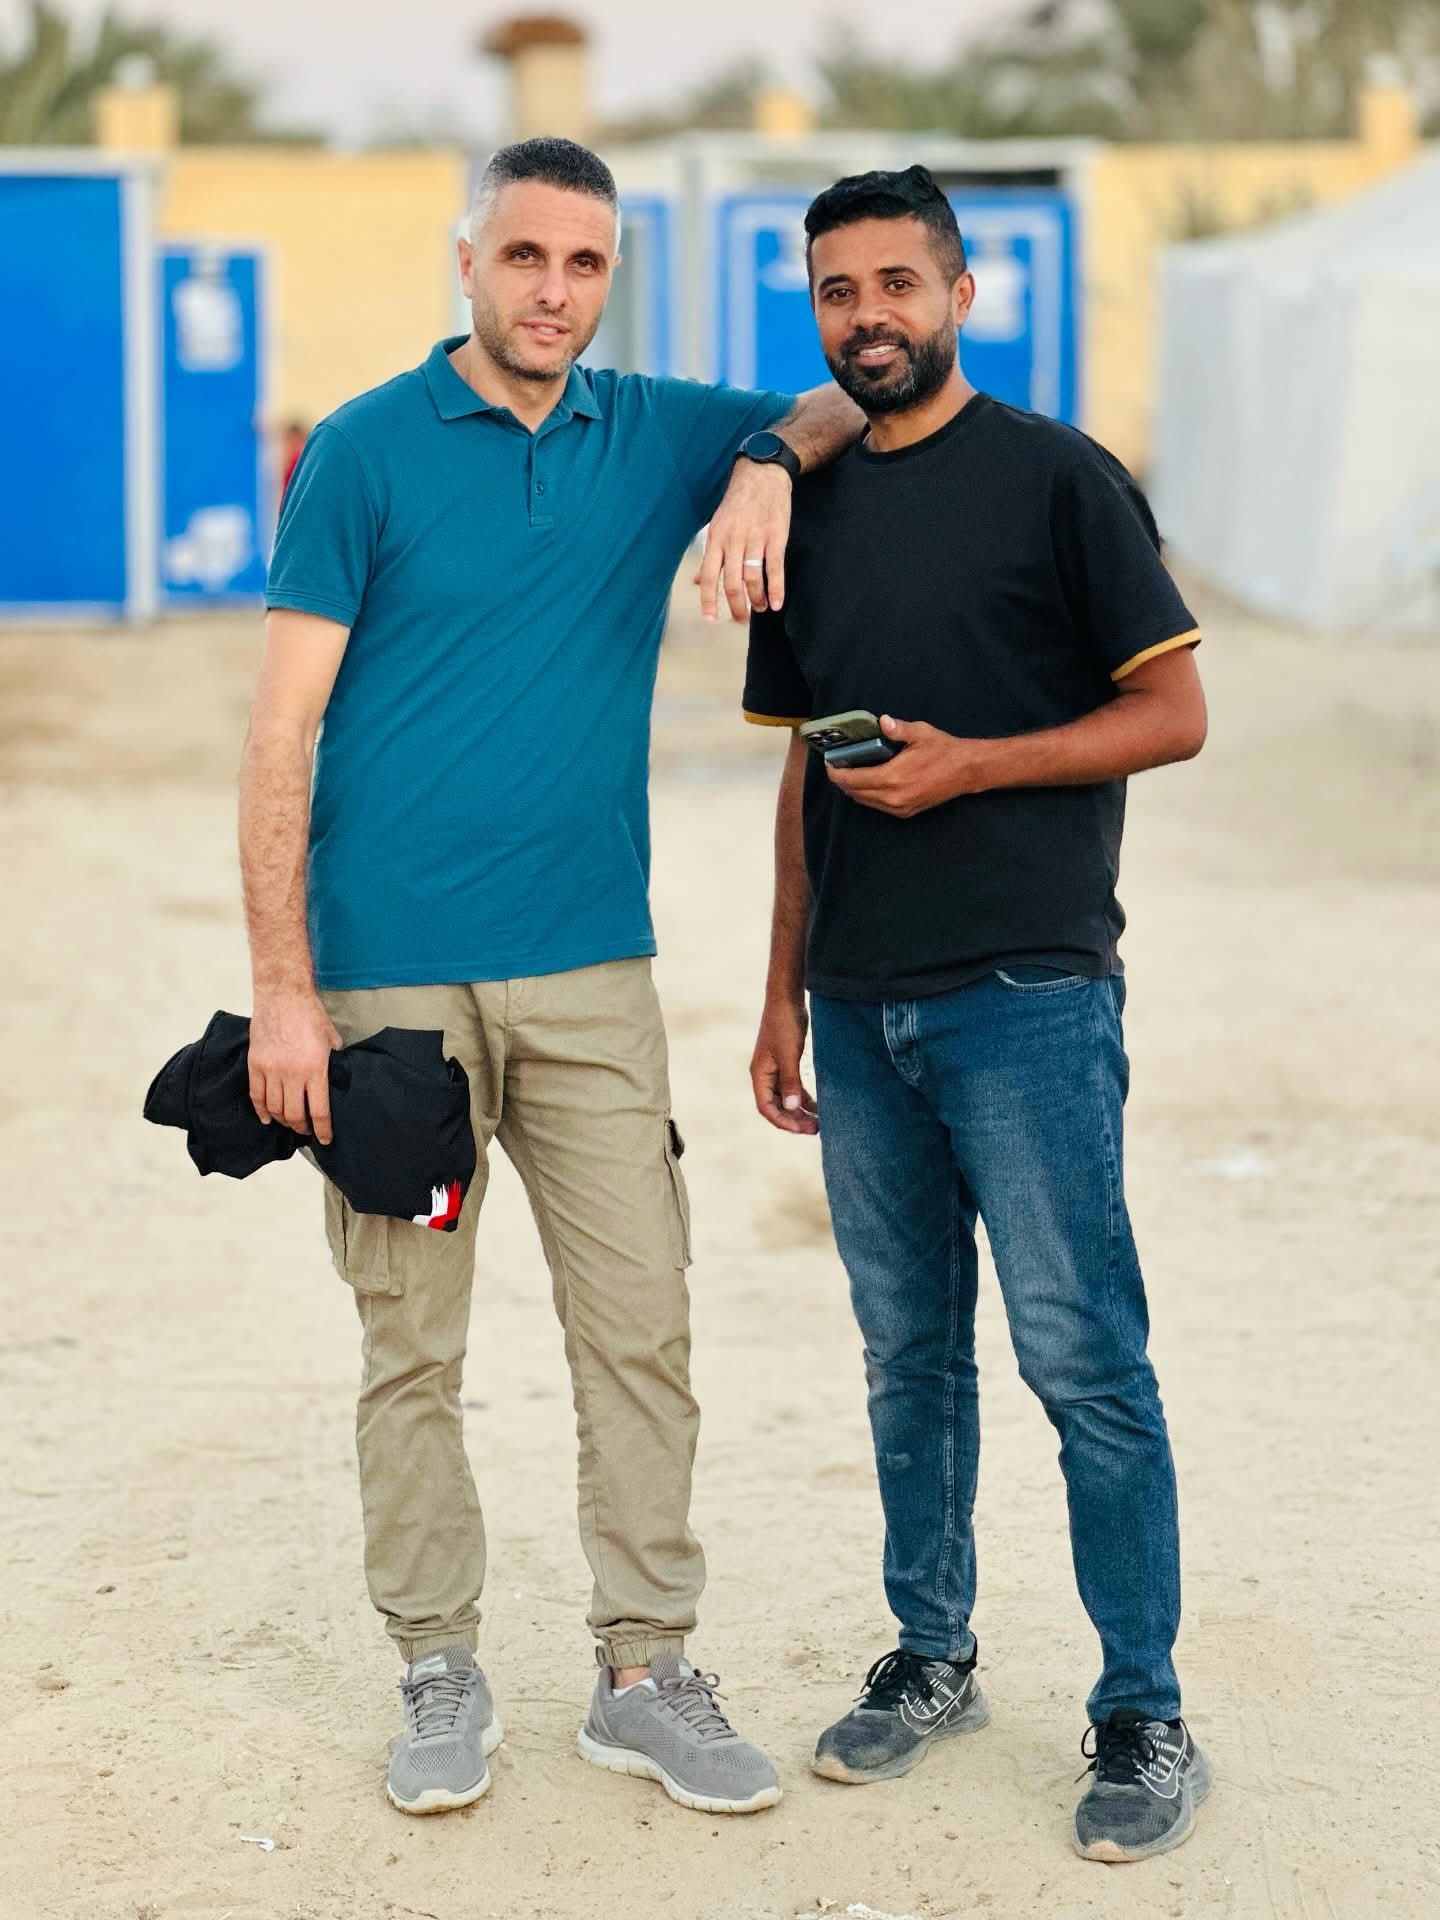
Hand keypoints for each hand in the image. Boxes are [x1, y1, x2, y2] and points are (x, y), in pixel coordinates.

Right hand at [248, 989, 342, 1142]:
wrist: (282, 994)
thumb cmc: (309, 1013)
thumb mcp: (330, 1037)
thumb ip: (334, 1059)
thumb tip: (337, 1074)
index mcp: (315, 1069)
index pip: (319, 1111)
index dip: (322, 1129)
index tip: (325, 1139)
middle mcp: (292, 1074)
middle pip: (294, 1115)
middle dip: (302, 1128)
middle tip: (306, 1131)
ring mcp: (271, 1070)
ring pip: (274, 1108)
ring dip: (282, 1120)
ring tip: (289, 1123)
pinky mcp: (255, 1064)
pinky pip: (256, 1095)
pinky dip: (261, 1110)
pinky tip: (266, 1117)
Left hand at [695, 459, 791, 621]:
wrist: (762, 475)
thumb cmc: (738, 503)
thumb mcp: (717, 526)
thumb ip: (709, 557)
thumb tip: (696, 583)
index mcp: (716, 539)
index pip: (708, 576)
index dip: (708, 600)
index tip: (711, 618)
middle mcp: (733, 541)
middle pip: (731, 583)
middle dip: (736, 606)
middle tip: (741, 619)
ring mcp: (755, 539)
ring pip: (753, 579)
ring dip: (756, 599)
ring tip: (759, 608)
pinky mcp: (776, 537)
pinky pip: (775, 569)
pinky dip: (776, 589)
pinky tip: (776, 603)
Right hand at [750, 997, 818, 1134]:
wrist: (786, 999)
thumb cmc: (784, 1024)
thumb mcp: (789, 1054)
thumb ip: (790, 1081)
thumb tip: (793, 1107)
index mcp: (759, 1074)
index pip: (767, 1108)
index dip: (783, 1121)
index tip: (803, 1129)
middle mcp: (765, 1075)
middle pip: (776, 1107)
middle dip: (794, 1119)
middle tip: (815, 1129)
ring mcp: (775, 1070)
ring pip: (786, 1099)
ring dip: (800, 1111)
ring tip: (818, 1122)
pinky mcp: (786, 1063)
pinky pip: (793, 1088)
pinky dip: (804, 1098)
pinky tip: (817, 1106)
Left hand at [826, 715, 993, 818]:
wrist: (967, 771)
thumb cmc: (943, 750)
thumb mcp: (920, 733)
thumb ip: (898, 729)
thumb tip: (883, 721)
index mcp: (892, 778)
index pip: (852, 780)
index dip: (836, 773)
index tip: (829, 763)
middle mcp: (893, 797)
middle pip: (854, 793)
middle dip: (842, 781)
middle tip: (837, 766)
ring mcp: (899, 807)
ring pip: (865, 801)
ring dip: (854, 789)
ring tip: (850, 773)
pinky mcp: (906, 812)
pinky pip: (878, 806)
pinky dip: (868, 796)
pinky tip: (868, 782)